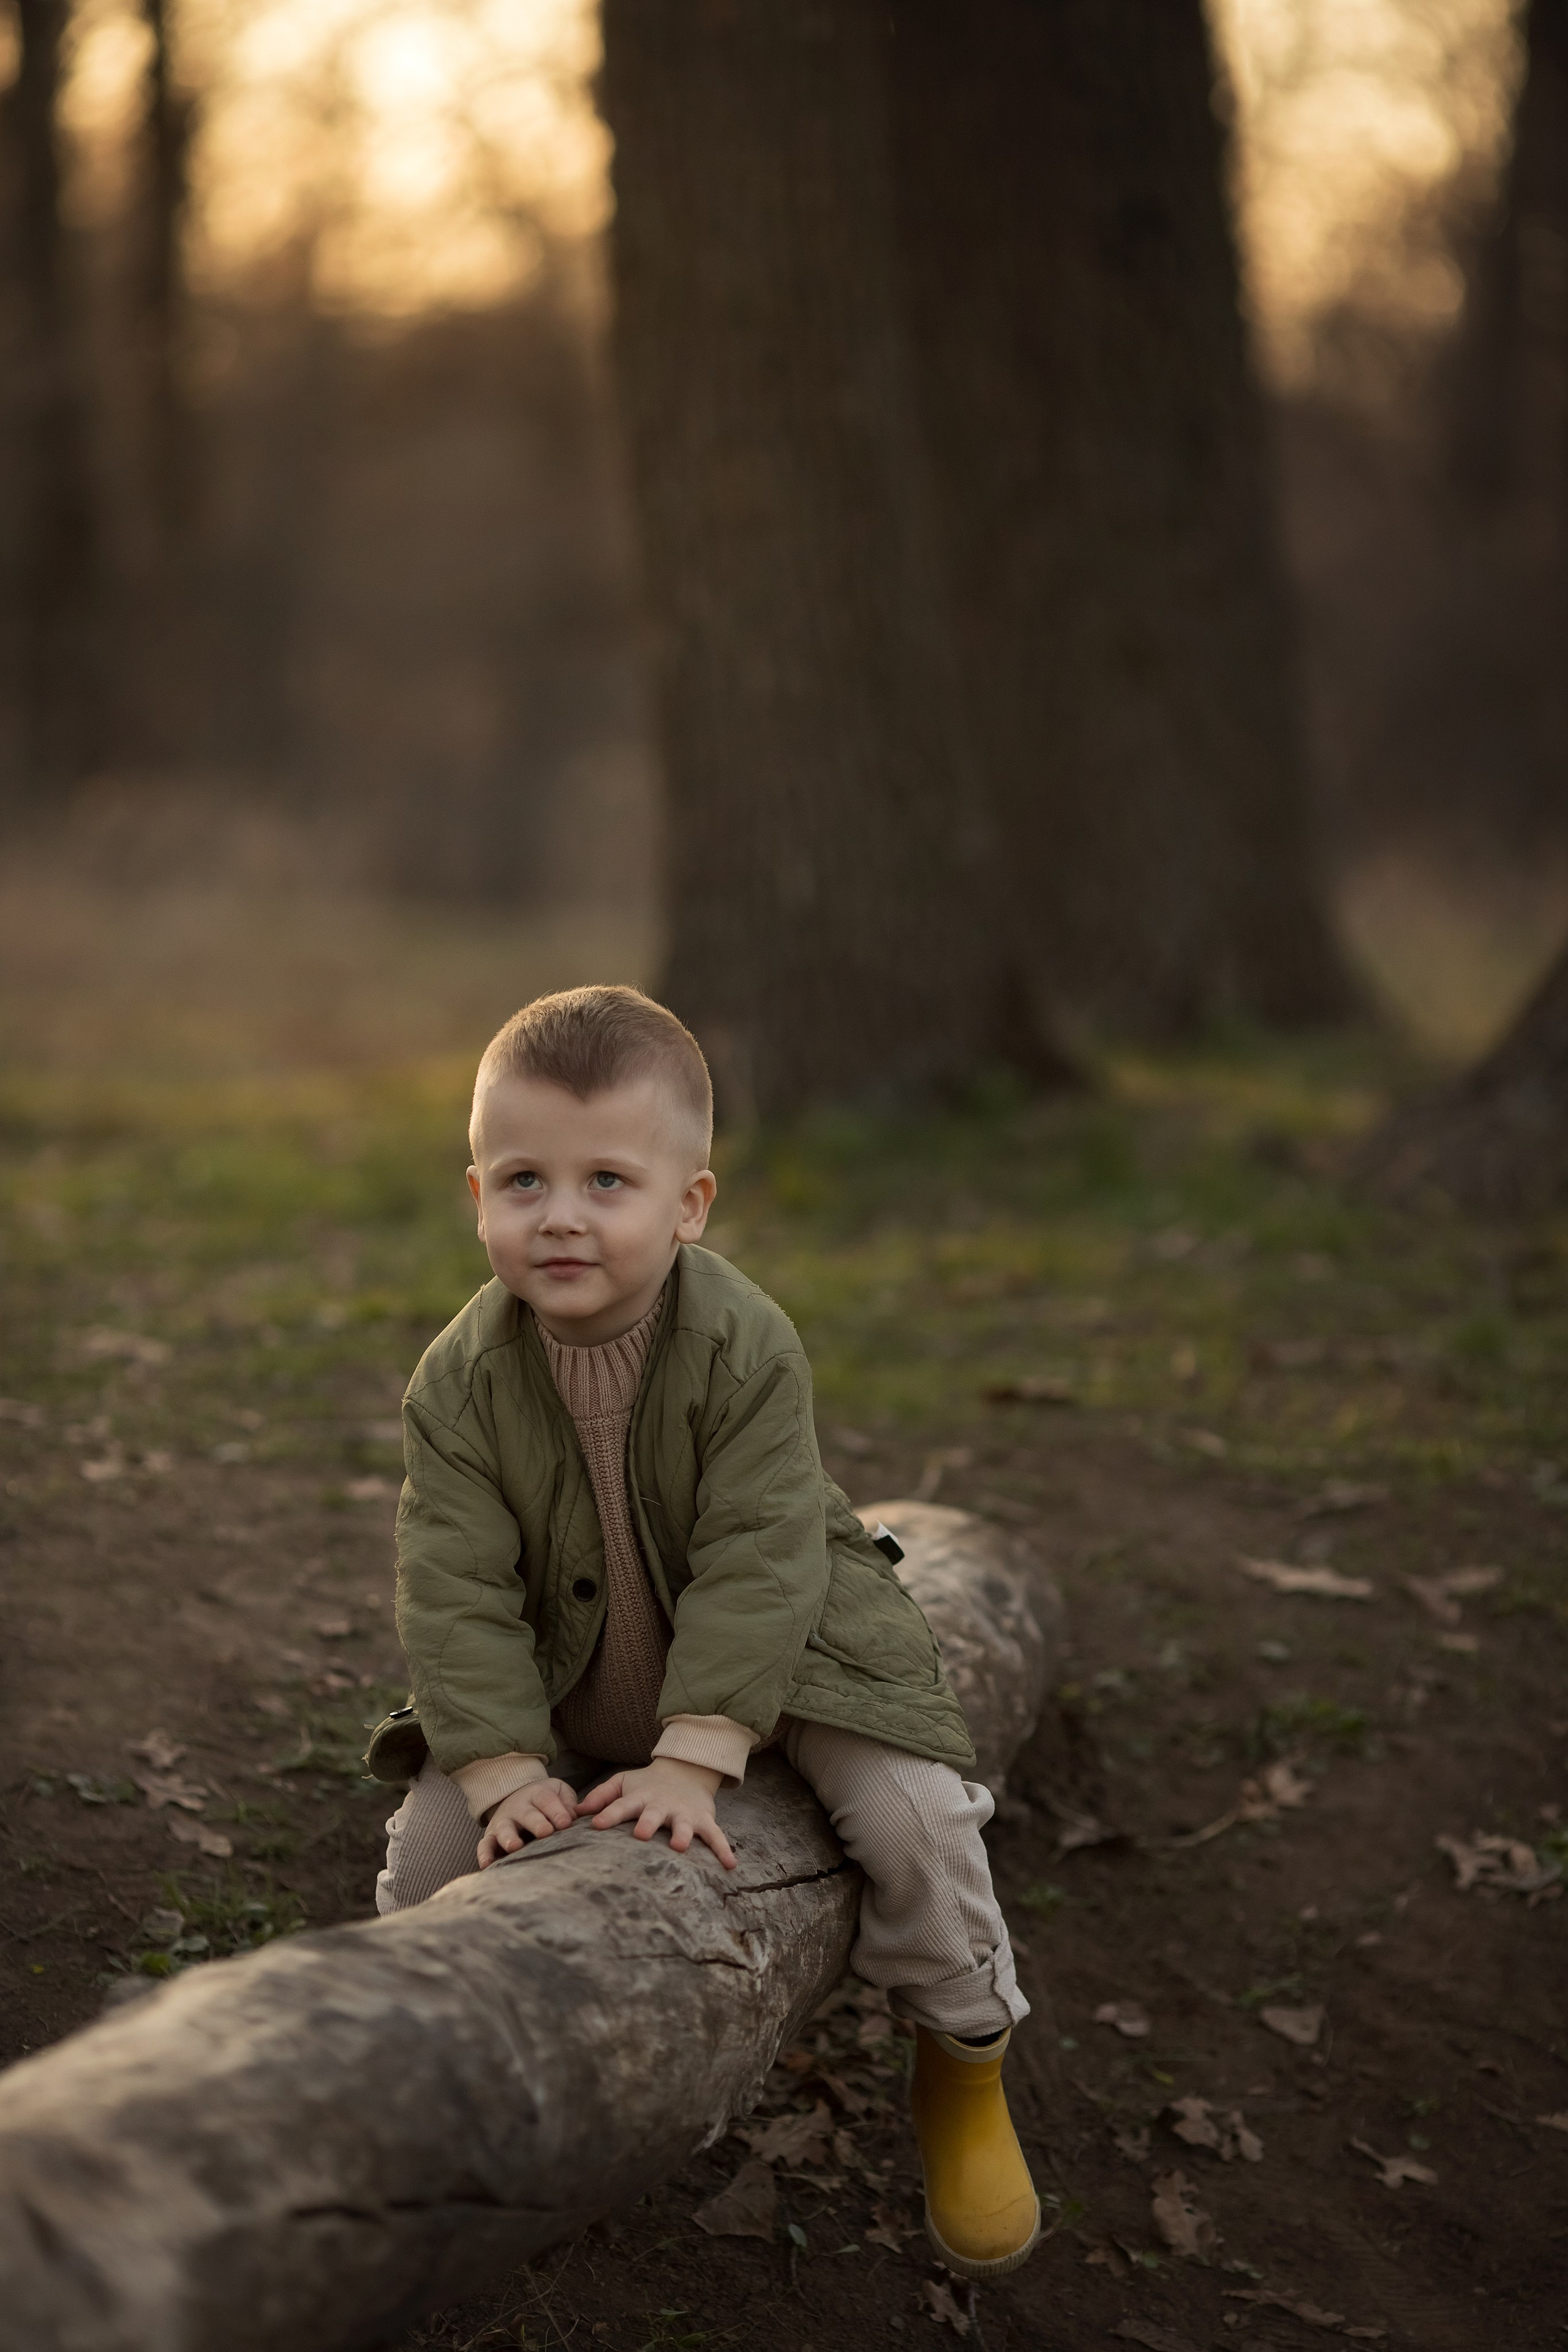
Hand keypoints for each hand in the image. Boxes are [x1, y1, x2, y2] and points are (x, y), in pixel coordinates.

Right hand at [477, 1777, 579, 1866]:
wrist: (518, 1795)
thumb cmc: (546, 1800)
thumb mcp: (559, 1792)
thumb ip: (568, 1803)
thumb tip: (573, 1818)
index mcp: (538, 1794)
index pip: (547, 1800)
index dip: (557, 1811)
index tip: (566, 1823)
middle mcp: (518, 1807)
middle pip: (527, 1814)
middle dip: (536, 1823)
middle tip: (545, 1832)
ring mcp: (503, 1822)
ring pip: (504, 1830)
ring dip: (509, 1838)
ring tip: (515, 1847)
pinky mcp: (490, 1837)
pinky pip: (484, 1845)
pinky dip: (484, 1854)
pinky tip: (487, 1865)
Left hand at [575, 1758, 735, 1868]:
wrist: (686, 1770)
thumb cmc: (646, 1784)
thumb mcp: (623, 1783)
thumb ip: (601, 1795)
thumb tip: (576, 1811)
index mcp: (640, 1797)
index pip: (622, 1805)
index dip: (609, 1814)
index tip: (596, 1825)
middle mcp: (662, 1806)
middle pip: (654, 1814)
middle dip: (648, 1823)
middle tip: (641, 1834)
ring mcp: (685, 1814)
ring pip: (685, 1826)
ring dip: (683, 1835)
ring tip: (680, 1846)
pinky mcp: (704, 1820)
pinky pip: (716, 1836)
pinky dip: (724, 1850)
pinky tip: (731, 1865)